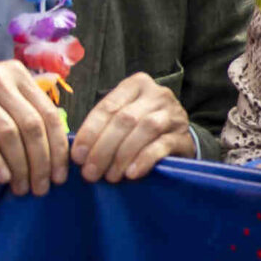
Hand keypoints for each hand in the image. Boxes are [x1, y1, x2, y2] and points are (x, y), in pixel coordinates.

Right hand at [0, 63, 67, 193]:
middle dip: (41, 161)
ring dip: (20, 165)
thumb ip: (23, 111)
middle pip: (32, 125)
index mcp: (16, 73)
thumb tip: (56, 149)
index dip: (58, 147)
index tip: (61, 174)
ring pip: (9, 133)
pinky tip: (2, 178)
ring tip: (22, 187)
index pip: (48, 114)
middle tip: (42, 187)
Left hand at [70, 73, 191, 181]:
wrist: (178, 136)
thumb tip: (78, 152)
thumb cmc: (140, 127)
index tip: (77, 157)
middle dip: (103, 148)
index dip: (90, 132)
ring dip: (122, 155)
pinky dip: (144, 160)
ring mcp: (173, 113)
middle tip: (90, 172)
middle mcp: (157, 94)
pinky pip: (162, 145)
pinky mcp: (184, 135)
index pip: (108, 106)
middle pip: (125, 119)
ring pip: (145, 129)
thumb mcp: (122, 117)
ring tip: (110, 176)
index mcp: (136, 84)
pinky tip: (131, 173)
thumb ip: (103, 127)